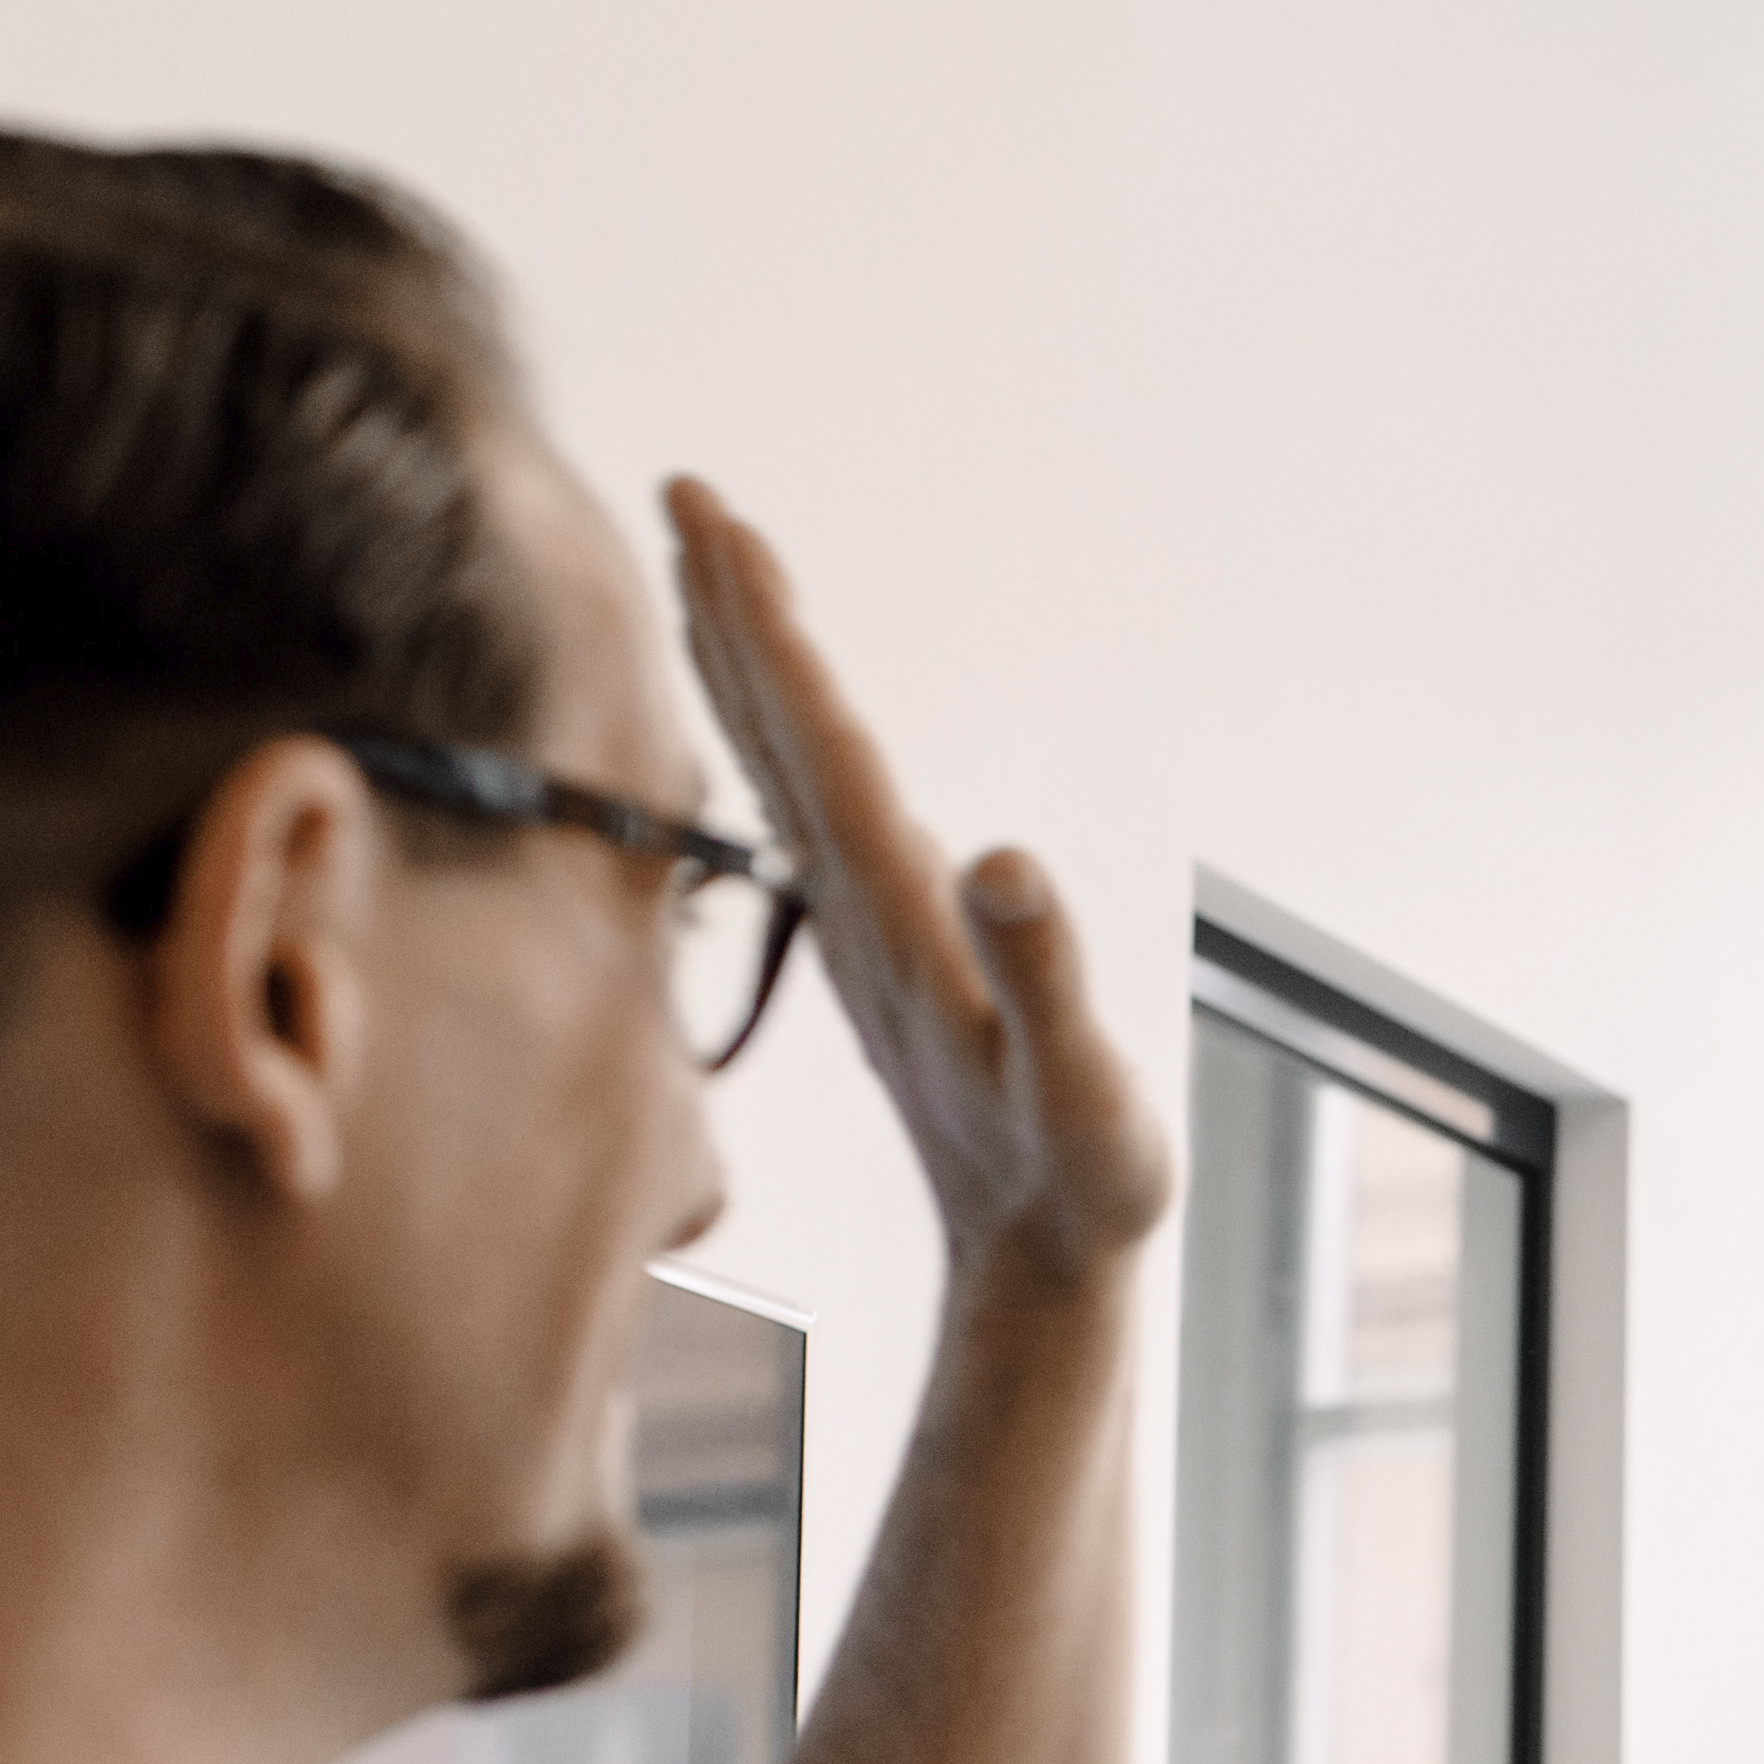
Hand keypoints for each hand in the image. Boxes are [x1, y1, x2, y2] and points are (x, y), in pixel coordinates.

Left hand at [666, 477, 1174, 1284]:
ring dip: (743, 660)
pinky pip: (810, 810)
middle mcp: (860, 908)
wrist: (1032, 1273)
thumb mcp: (1082, 1090)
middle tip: (682, 489)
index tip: (711, 518)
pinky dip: (780, 733)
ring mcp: (861, 928)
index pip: (816, 740)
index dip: (764, 625)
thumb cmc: (1076, 1186)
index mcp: (899, 915)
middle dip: (728, 606)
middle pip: (775, 731)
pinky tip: (778, 710)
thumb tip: (1000, 857)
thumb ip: (1041, 974)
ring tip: (713, 564)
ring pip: (782, 766)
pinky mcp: (879, 947)